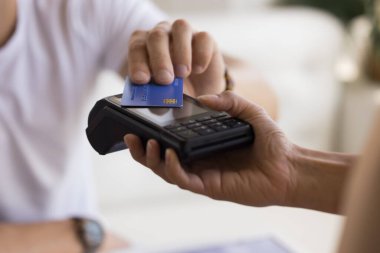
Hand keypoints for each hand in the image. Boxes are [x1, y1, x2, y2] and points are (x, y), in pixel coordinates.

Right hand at [124, 91, 297, 206]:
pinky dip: (172, 168)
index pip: (172, 140)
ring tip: (148, 143)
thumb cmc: (272, 143)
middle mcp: (199, 160)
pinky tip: (169, 154)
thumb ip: (230, 102)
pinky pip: (184, 179)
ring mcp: (203, 174)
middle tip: (129, 136)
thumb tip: (206, 97)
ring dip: (152, 159)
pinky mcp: (209, 187)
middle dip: (142, 150)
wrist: (289, 166)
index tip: (141, 121)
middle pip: (161, 158)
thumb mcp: (251, 113)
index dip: (154, 133)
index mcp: (203, 145)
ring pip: (167, 171)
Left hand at [127, 19, 224, 95]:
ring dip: (181, 51)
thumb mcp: (163, 97)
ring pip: (180, 28)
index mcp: (144, 47)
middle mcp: (162, 35)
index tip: (141, 80)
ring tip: (183, 74)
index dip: (138, 63)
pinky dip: (201, 53)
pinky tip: (198, 69)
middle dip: (160, 59)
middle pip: (157, 37)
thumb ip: (158, 99)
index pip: (137, 48)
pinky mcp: (204, 38)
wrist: (198, 91)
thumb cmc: (174, 91)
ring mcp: (184, 34)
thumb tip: (159, 105)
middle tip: (165, 79)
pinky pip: (203, 37)